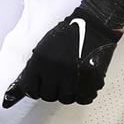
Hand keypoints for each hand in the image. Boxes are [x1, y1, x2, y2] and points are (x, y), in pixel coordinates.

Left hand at [3, 7, 121, 107]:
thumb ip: (37, 65)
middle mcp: (54, 70)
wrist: (93, 25)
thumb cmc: (70, 32)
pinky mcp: (90, 79)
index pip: (29, 88)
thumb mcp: (45, 46)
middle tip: (57, 84)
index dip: (34, 90)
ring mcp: (73, 76)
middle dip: (52, 91)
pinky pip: (83, 98)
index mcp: (40, 61)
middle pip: (48, 95)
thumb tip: (30, 83)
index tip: (37, 90)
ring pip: (66, 98)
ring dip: (68, 94)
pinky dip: (83, 96)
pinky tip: (82, 88)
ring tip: (71, 84)